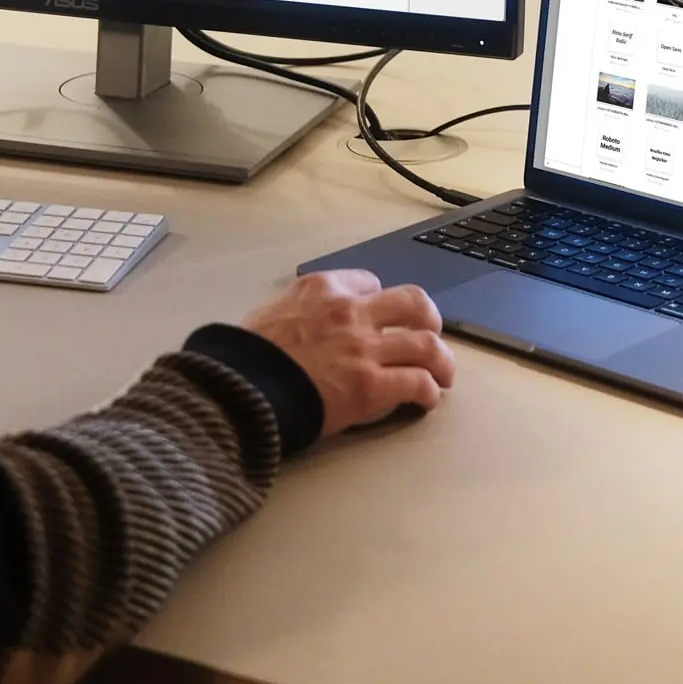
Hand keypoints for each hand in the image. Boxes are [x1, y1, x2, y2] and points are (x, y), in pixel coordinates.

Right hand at [243, 270, 455, 437]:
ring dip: (441, 361)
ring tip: (442, 374)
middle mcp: (351, 312)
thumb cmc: (244, 358)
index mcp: (323, 290)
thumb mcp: (267, 314)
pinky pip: (416, 384)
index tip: (383, 316)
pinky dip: (428, 393)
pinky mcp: (371, 386)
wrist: (240, 389)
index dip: (380, 300)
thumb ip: (295, 310)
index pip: (369, 282)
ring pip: (426, 345)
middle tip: (431, 334)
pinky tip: (426, 400)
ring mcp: (365, 349)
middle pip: (413, 303)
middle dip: (429, 319)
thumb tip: (299, 321)